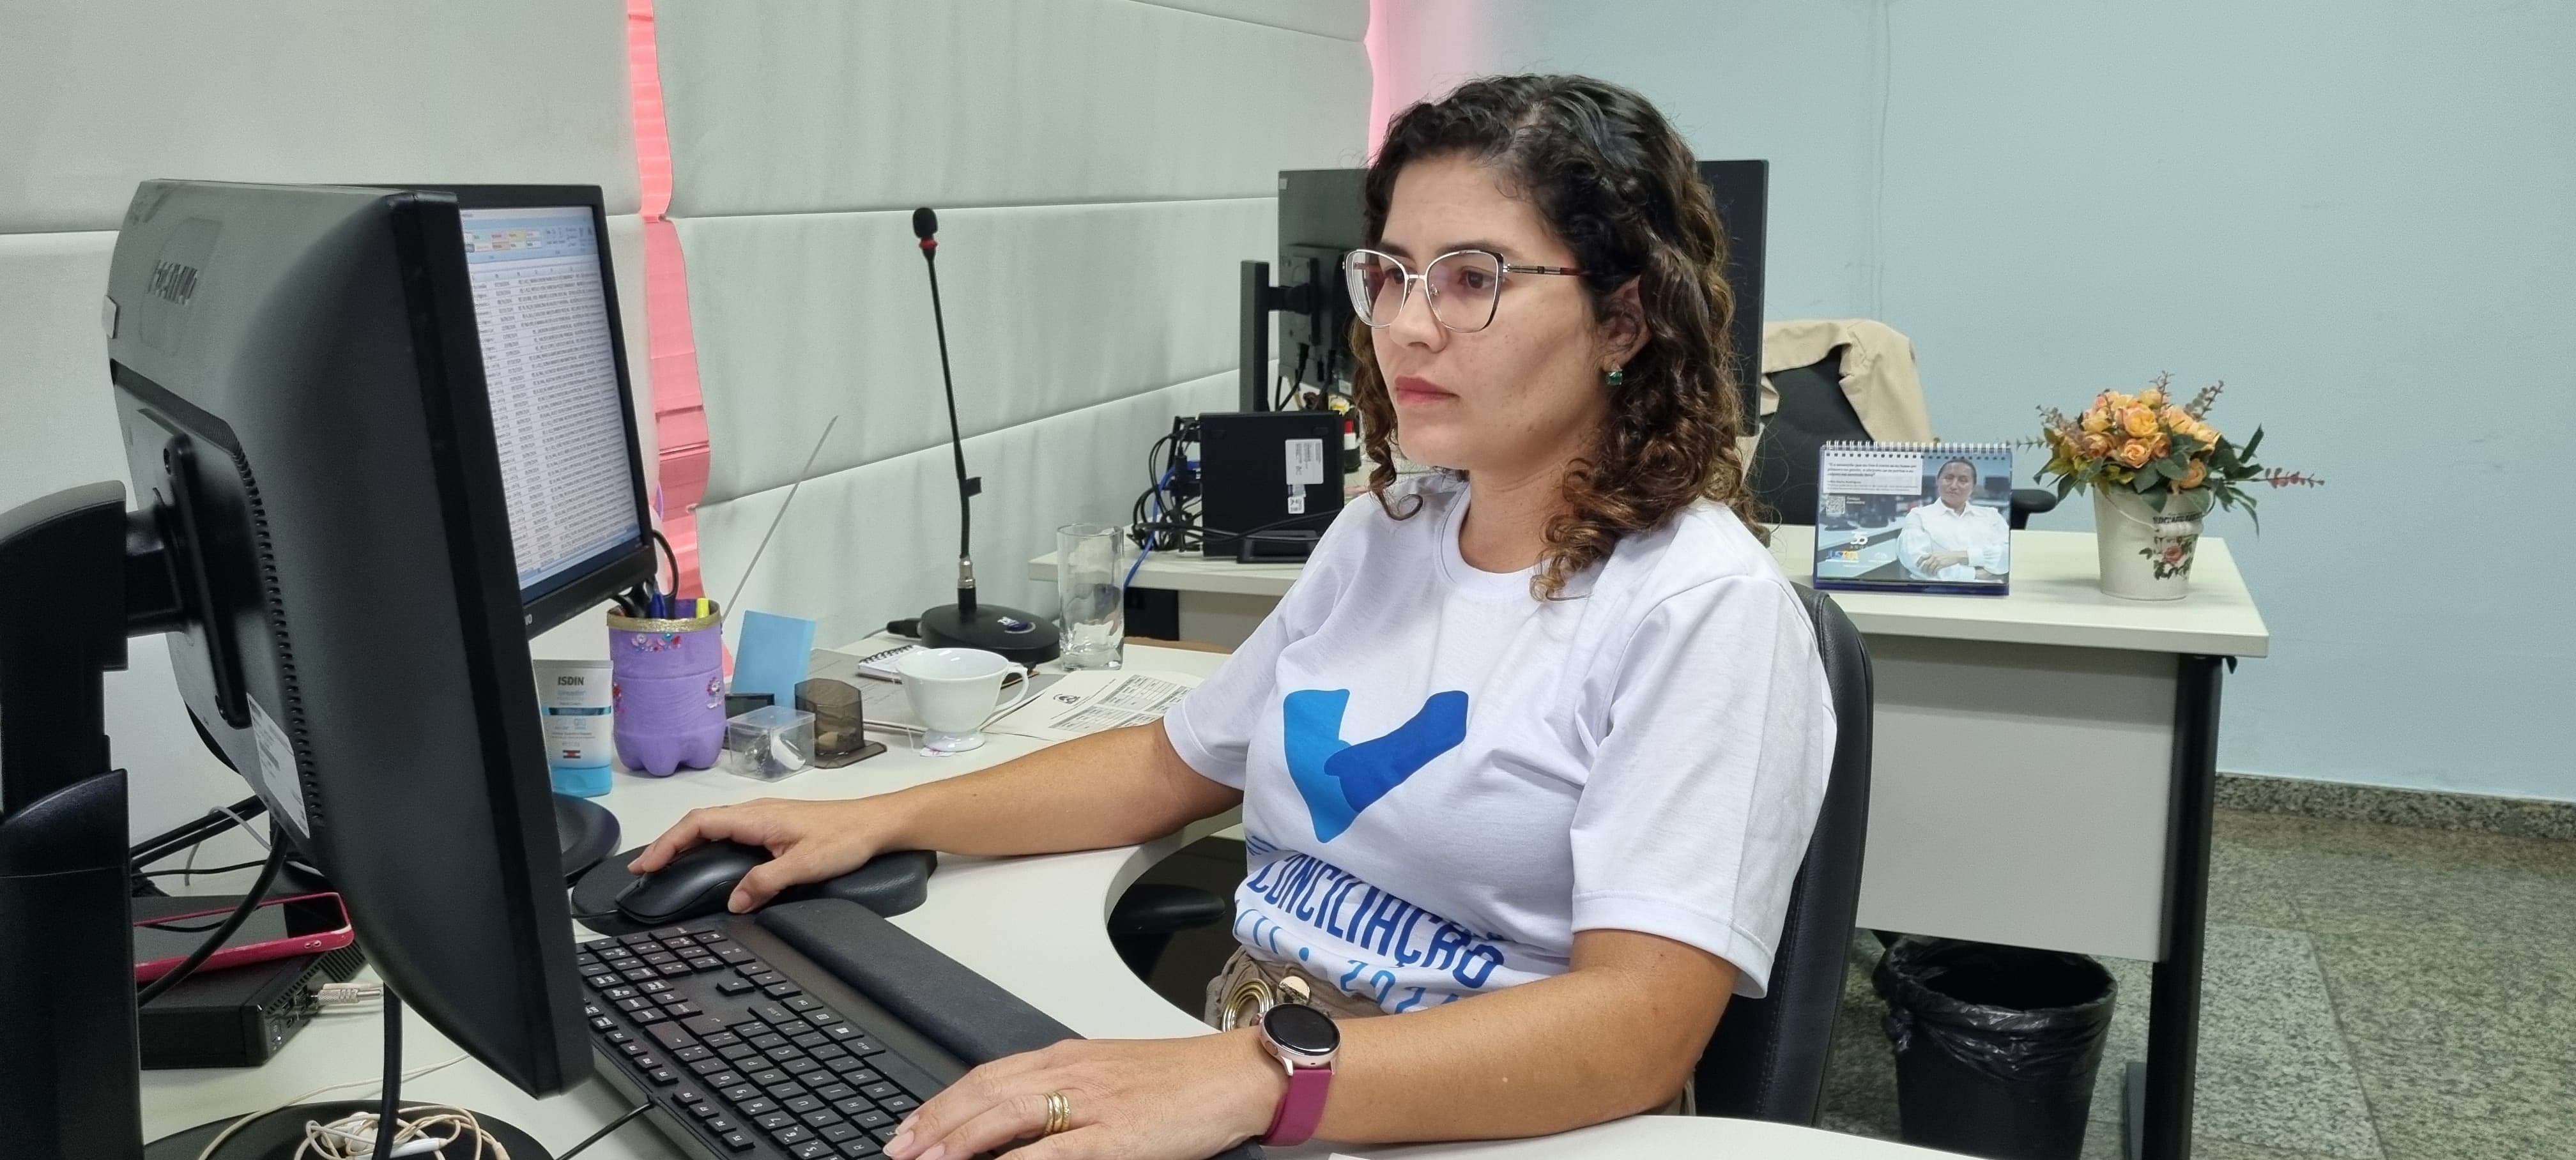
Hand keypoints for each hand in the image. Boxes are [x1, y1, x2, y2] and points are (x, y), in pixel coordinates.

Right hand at [626, 797, 904, 911]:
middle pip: (698, 823)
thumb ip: (766, 882)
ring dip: (685, 843)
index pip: (698, 824)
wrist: (875, 824)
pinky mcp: (772, 826)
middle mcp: (755, 813)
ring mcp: (763, 818)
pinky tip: (704, 859)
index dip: (668, 843)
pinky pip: (728, 831)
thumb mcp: (804, 865)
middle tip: (644, 869)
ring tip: (664, 865)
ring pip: (712, 825)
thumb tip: (734, 901)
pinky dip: (706, 843)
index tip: (647, 865)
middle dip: (667, 844)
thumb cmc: (846, 837)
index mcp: (755, 817)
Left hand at [886, 1031, 1285, 1159]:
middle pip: (985, 1093)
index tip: (911, 1127)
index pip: (987, 1076)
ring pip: (1008, 1116)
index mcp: (1068, 1057)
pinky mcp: (1119, 1136)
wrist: (1236, 1077)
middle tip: (899, 1149)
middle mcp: (1071, 1072)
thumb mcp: (1110, 1076)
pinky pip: (1056, 1151)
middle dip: (936, 1124)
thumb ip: (1062, 1093)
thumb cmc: (1179, 1081)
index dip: (944, 1102)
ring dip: (959, 1141)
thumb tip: (1014, 1122)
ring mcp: (1093, 1103)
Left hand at [1922, 550, 1968, 570]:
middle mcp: (1934, 556)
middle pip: (1925, 564)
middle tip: (1923, 572)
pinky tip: (1934, 574)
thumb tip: (1927, 560)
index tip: (1917, 565)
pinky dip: (1934, 573)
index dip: (1919, 561)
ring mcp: (1938, 560)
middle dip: (1923, 569)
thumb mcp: (1938, 553)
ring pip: (1930, 568)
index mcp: (1932, 553)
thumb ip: (1933, 555)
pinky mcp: (1942, 564)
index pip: (1923, 557)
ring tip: (1929, 574)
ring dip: (1928, 572)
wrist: (1955, 556)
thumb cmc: (1947, 555)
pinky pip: (1935, 570)